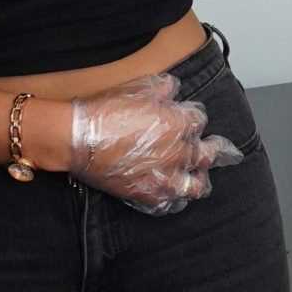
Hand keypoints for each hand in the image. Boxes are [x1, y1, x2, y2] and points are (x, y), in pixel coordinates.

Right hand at [65, 74, 242, 215]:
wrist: (79, 139)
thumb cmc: (106, 111)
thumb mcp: (136, 89)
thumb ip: (160, 89)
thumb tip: (171, 89)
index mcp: (178, 124)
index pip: (199, 120)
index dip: (193, 117)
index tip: (188, 117)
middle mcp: (177, 153)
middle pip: (206, 155)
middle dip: (211, 150)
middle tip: (212, 150)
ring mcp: (163, 177)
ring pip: (195, 186)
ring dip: (198, 179)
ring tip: (197, 177)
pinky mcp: (146, 194)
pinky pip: (169, 203)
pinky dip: (172, 199)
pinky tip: (171, 193)